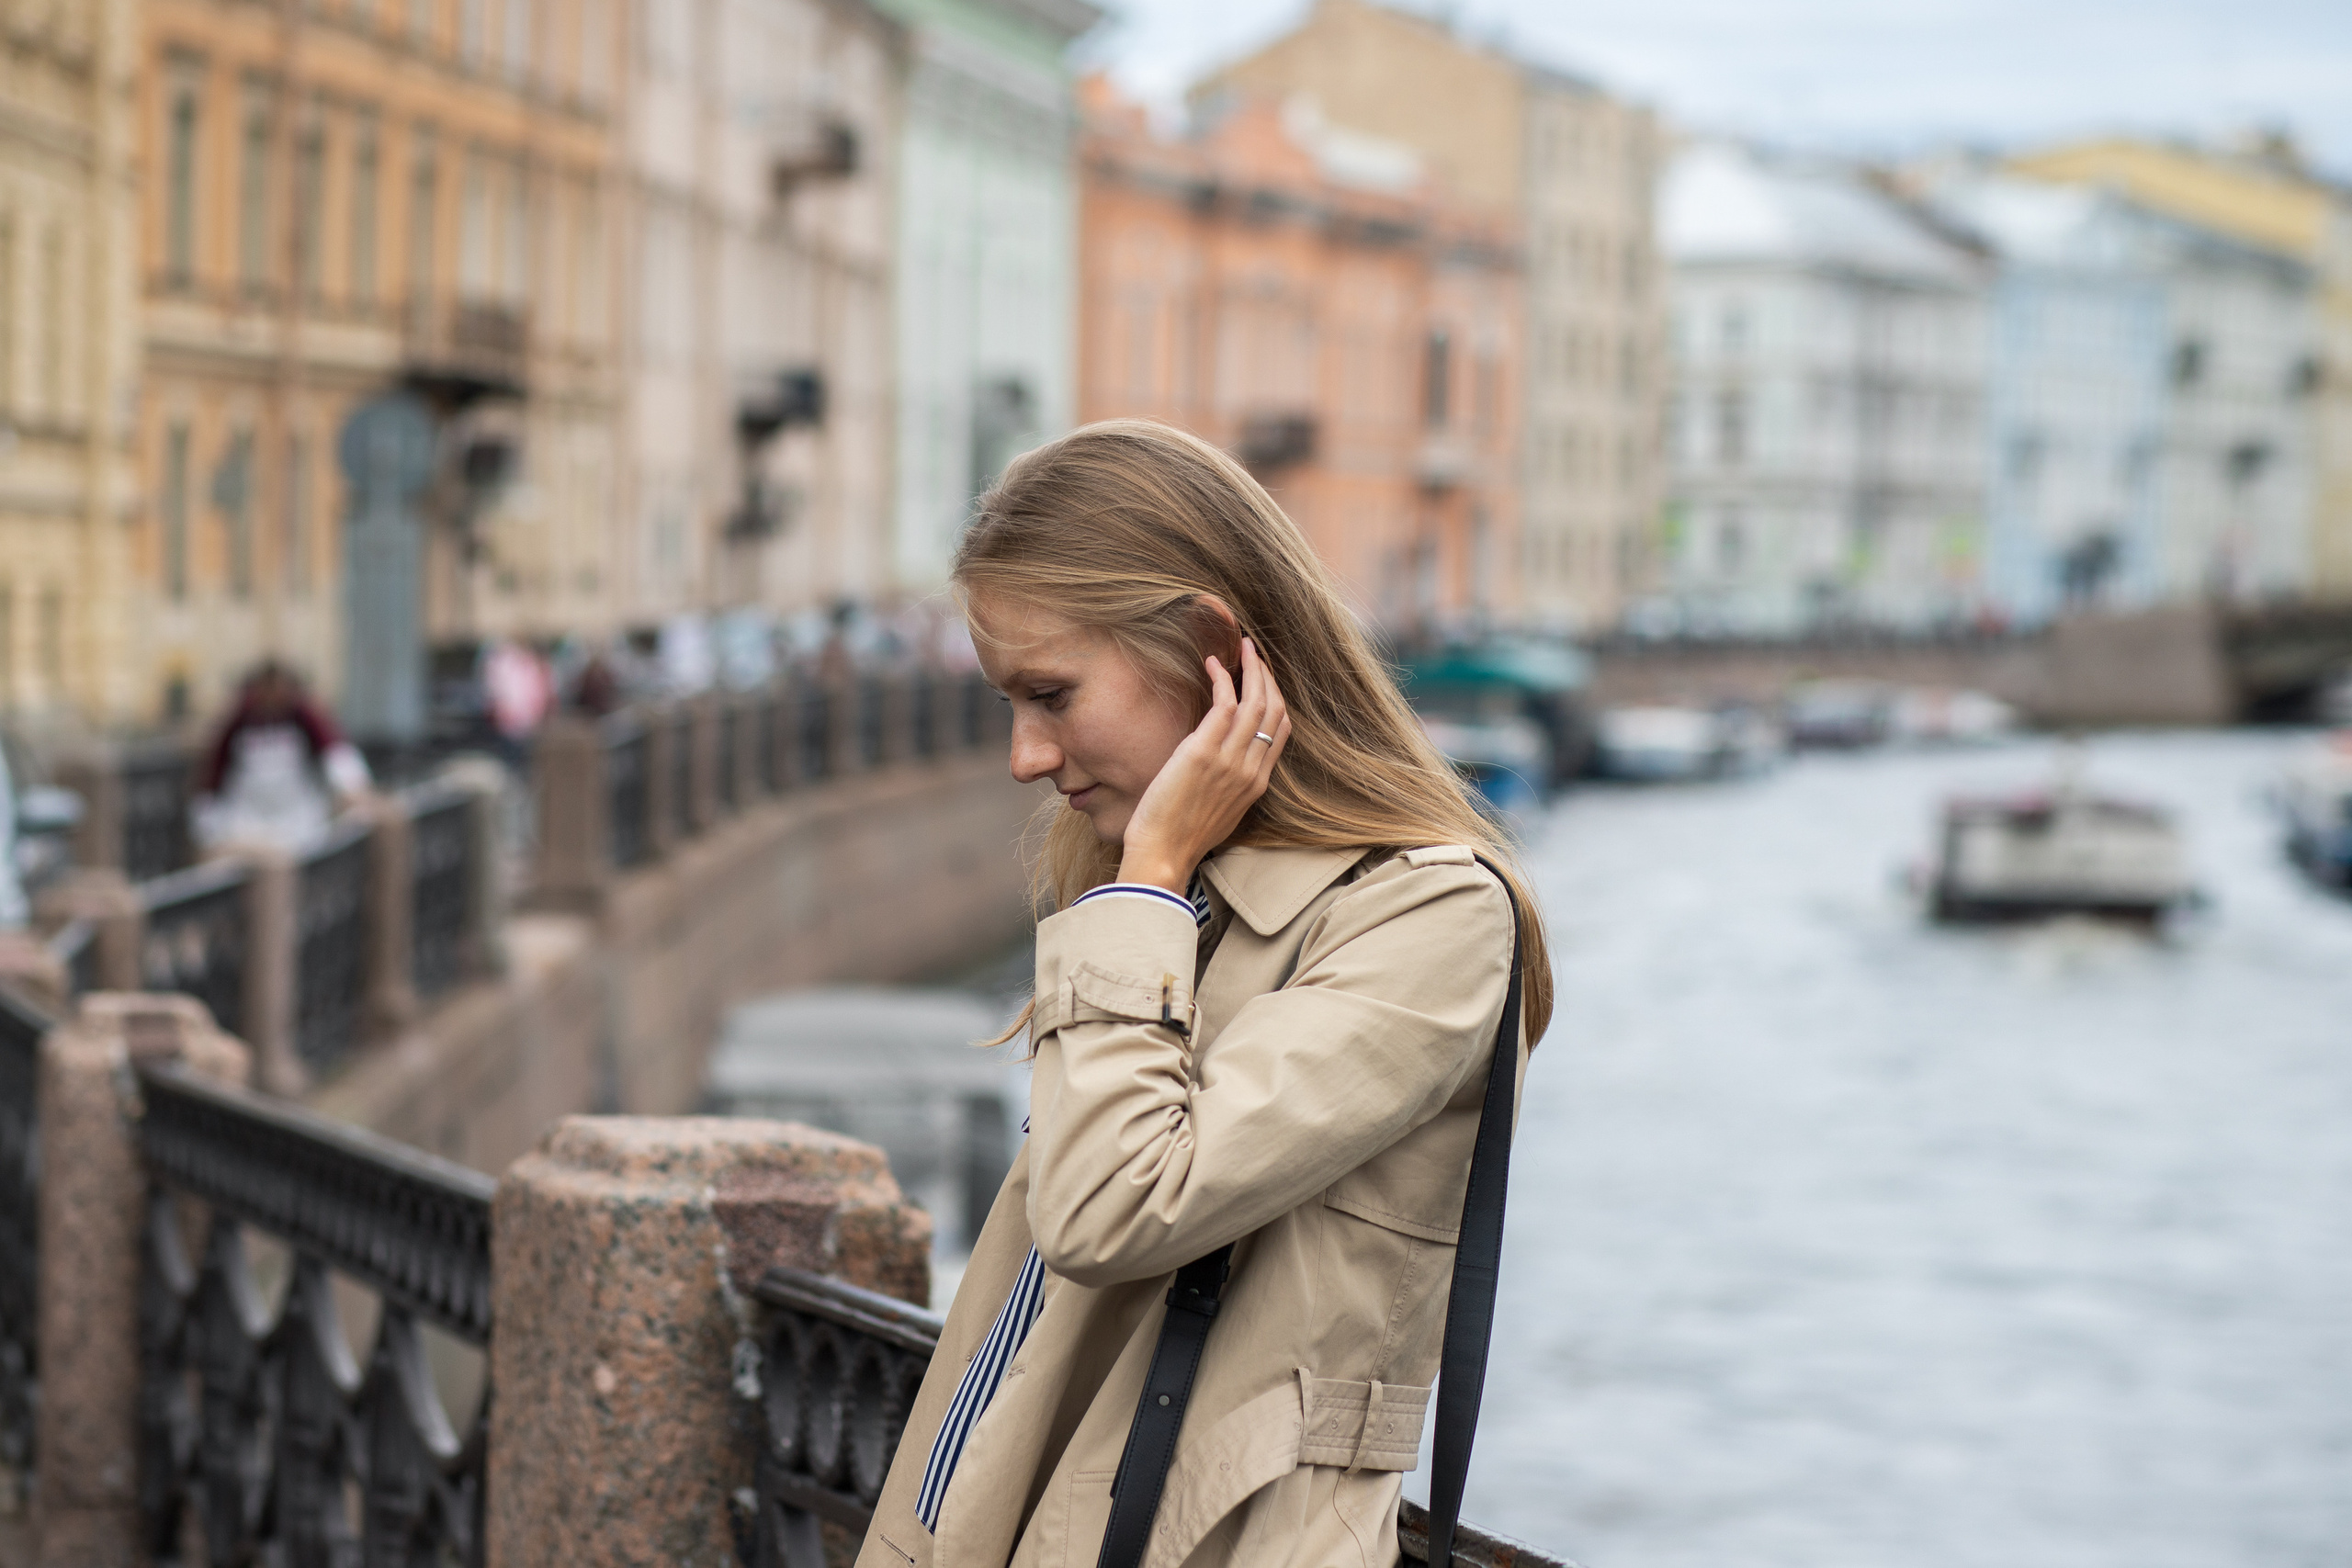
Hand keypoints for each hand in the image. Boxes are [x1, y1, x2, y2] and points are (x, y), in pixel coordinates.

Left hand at [1117, 637, 1290, 892]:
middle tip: (1255, 653)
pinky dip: (1222, 678)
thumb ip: (1229, 784)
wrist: (1164, 855)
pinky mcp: (1203, 752)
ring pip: (1255, 702)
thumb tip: (1220, 763)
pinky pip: (1224, 704)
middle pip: (1275, 711)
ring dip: (1252, 669)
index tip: (1265, 680)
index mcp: (1257, 784)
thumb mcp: (1220, 812)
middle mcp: (1250, 769)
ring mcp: (1229, 760)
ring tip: (1243, 648)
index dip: (1276, 699)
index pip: (1282, 731)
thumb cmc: (1181, 838)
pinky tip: (1213, 664)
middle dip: (1269, 677)